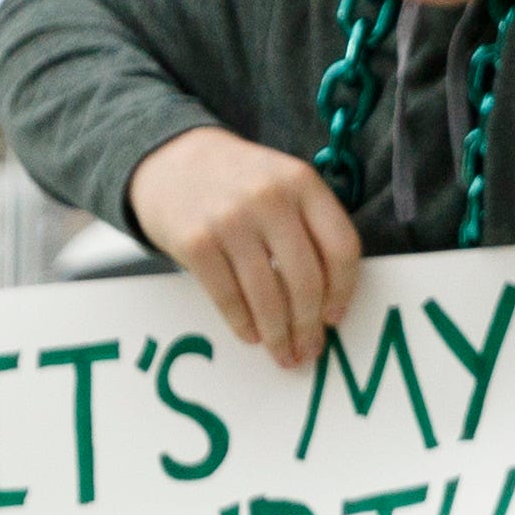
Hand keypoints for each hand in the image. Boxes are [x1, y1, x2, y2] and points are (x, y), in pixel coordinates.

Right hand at [125, 128, 364, 369]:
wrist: (171, 160)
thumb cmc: (239, 182)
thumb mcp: (282, 183)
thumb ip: (309, 225)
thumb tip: (326, 302)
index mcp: (302, 182)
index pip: (341, 247)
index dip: (343, 291)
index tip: (335, 318)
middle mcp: (269, 198)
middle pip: (306, 280)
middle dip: (310, 326)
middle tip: (310, 350)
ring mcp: (230, 220)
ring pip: (268, 296)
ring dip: (279, 335)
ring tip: (284, 354)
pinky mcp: (196, 242)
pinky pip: (229, 297)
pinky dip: (243, 324)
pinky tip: (251, 336)